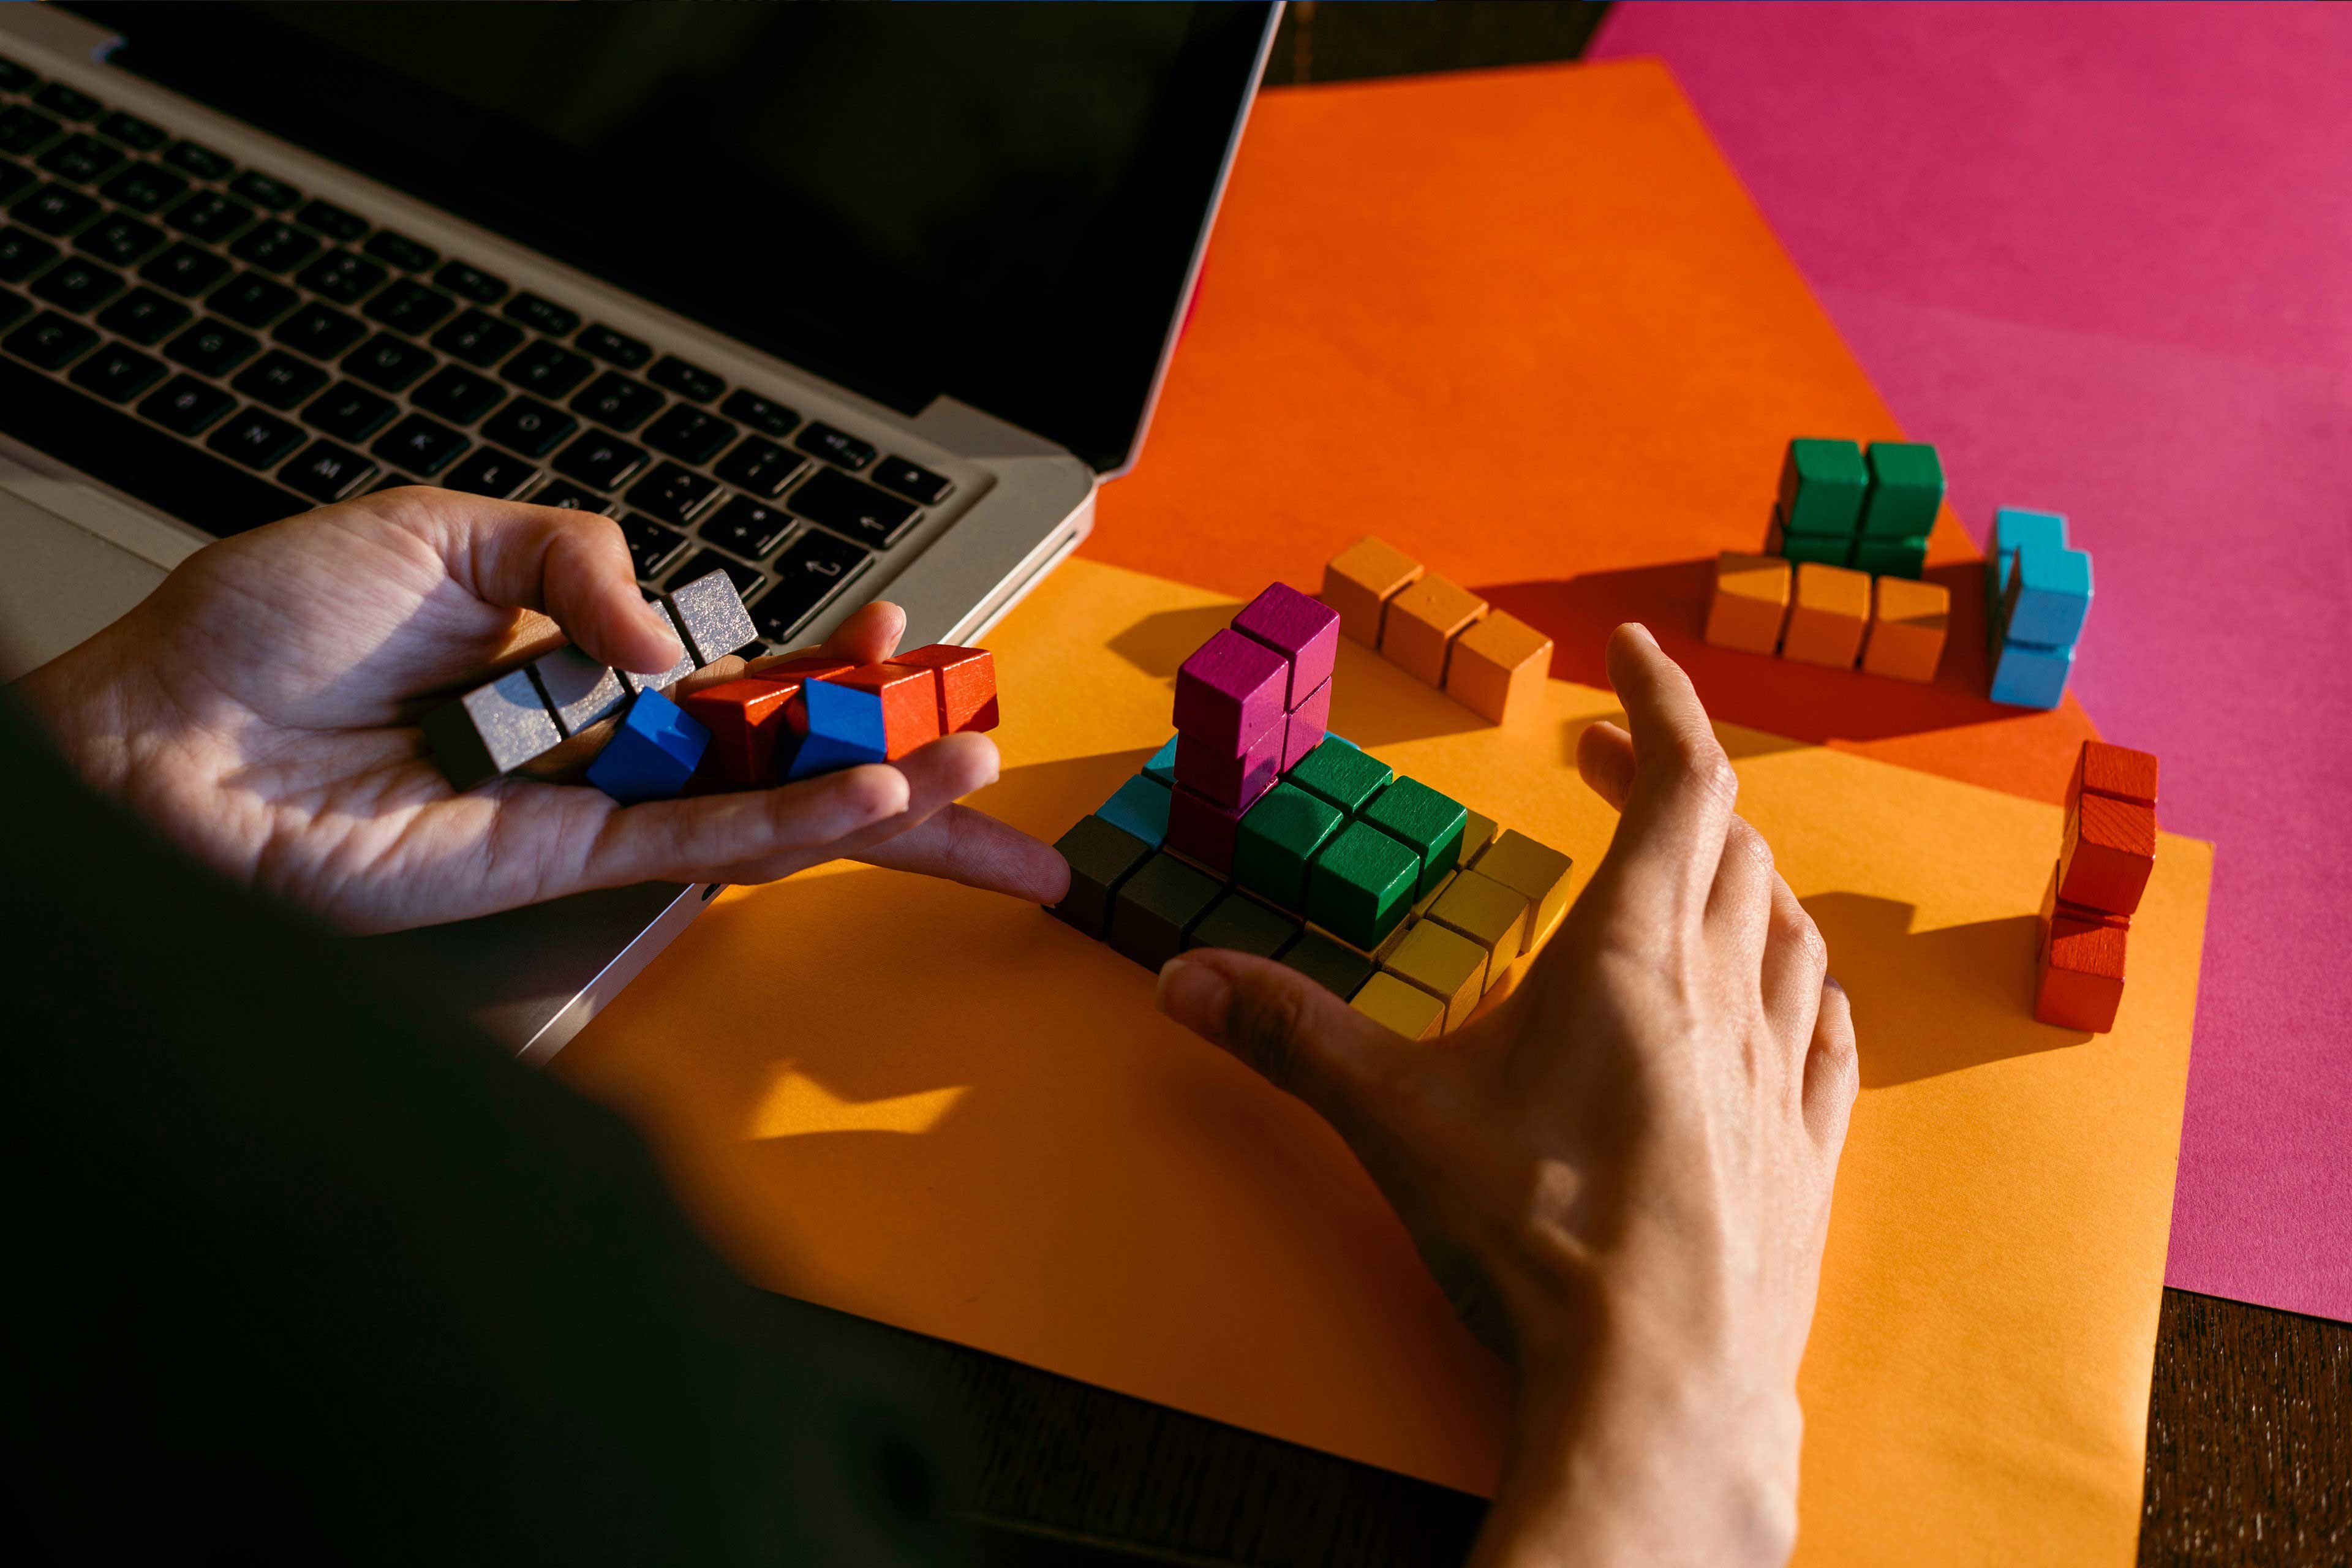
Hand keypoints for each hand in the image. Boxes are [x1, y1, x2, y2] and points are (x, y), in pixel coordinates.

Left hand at [14, 489, 1068, 932]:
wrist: (164, 727)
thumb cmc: (270, 626)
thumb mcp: (445, 530)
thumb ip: (581, 557)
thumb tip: (674, 643)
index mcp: (581, 653)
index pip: (746, 667)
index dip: (833, 661)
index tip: (906, 635)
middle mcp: (601, 739)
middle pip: (785, 752)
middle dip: (899, 754)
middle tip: (993, 750)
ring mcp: (589, 805)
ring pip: (770, 805)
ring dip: (882, 790)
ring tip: (976, 769)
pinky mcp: (557, 862)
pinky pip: (699, 839)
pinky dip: (792, 822)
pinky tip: (873, 798)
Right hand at [1153, 624, 1855, 1567]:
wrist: (1658, 1384)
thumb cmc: (1535, 1239)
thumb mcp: (1393, 1120)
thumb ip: (1291, 1035)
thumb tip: (1182, 982)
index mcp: (1631, 955)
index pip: (1680, 777)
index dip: (1660, 699)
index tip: (1628, 653)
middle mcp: (1721, 992)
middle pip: (1730, 840)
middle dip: (1670, 777)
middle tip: (1610, 760)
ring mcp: (1779, 1073)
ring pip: (1785, 925)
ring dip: (1740, 872)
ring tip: (1689, 865)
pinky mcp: (1809, 1151)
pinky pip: (1827, 1029)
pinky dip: (1800, 978)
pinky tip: (1789, 986)